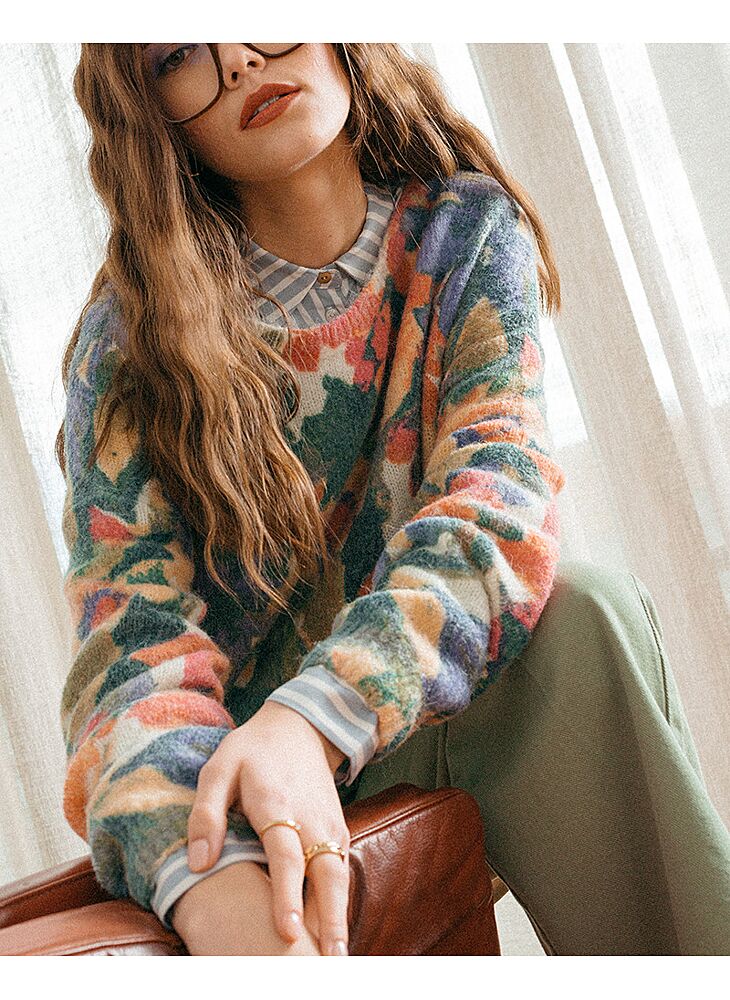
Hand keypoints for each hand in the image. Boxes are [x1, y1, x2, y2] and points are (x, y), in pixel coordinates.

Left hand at [184, 700, 350, 955]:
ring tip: (337, 959)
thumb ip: (206, 813)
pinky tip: (334, 933)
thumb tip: (199, 862)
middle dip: (331, 918)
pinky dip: (340, 901)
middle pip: (327, 873)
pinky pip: (341, 870)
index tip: (287, 931)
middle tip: (330, 961)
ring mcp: (329, 824)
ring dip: (340, 916)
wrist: (298, 727)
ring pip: (339, 876)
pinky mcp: (337, 830)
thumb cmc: (251, 751)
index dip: (287, 894)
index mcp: (277, 803)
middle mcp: (311, 818)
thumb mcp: (218, 768)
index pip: (287, 855)